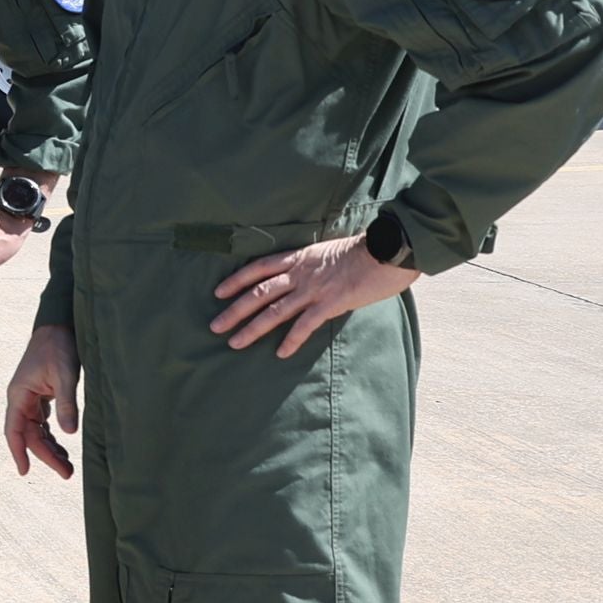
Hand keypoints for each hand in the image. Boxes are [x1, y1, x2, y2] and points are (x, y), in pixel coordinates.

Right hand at [3, 324, 80, 478]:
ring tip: (68, 465)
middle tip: (67, 473)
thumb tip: (69, 433)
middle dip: (46, 455)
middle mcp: (21, 399)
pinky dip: (53, 435)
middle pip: (29, 435)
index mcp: (19, 395)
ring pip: (36, 430)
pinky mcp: (41, 395)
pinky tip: (63, 445)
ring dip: (50, 447)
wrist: (58, 326)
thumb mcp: (65, 375)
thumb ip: (66, 404)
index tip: (25, 471)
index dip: (19, 452)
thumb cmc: (58, 347)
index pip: (15, 430)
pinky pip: (43, 422)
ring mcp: (30, 398)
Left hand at [212, 236, 417, 358]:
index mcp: (299, 258)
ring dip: (253, 329)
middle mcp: (300, 273)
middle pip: (259, 293)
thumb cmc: (364, 251)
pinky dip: (291, 340)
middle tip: (215, 326)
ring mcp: (314, 289)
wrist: (388, 250)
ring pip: (275, 311)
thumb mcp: (328, 252)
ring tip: (235, 343)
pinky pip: (305, 325)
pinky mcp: (331, 303)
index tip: (218, 292)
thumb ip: (312, 265)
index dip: (236, 280)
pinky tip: (280, 353)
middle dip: (234, 310)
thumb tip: (303, 277)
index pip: (258, 268)